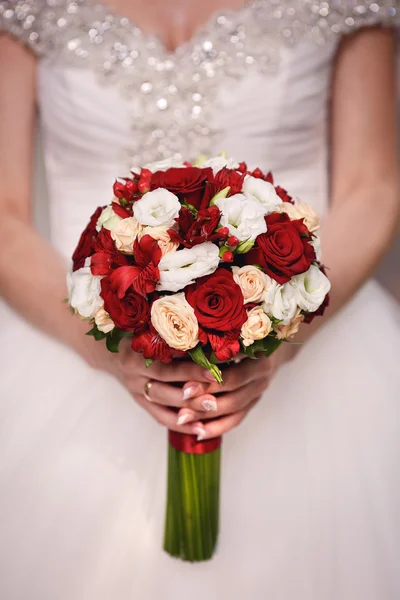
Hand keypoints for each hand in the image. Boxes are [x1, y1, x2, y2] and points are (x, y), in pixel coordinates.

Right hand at [100, 338, 212, 433]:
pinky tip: (201, 428)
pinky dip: (181, 425)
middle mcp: (134, 377)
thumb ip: (175, 342)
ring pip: (163, 406)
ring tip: (212, 411)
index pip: (165, 368)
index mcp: (134, 357)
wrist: (116, 352)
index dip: (190, 371)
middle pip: (163, 391)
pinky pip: (161, 418)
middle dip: (191, 395)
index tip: (213, 372)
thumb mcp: (153, 333)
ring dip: (189, 411)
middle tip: (214, 400)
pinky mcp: (142, 404)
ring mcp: (137, 392)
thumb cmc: (142, 335)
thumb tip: (210, 347)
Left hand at [175, 343, 297, 438]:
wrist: (271, 346)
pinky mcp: (253, 403)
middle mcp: (262, 373)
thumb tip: (181, 347)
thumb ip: (213, 342)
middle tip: (181, 399)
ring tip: (182, 418)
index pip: (232, 368)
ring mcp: (259, 390)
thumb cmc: (243, 333)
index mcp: (258, 352)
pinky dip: (217, 427)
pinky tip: (198, 433)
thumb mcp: (233, 332)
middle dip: (204, 395)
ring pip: (234, 408)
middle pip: (233, 389)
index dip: (209, 377)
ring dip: (207, 415)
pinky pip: (236, 419)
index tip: (185, 383)